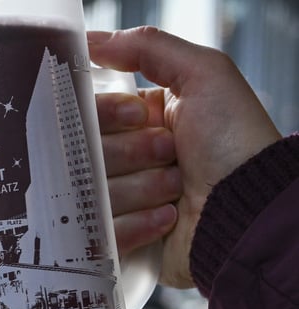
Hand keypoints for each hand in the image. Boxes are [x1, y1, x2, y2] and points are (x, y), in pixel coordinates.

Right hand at [91, 27, 280, 287]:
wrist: (250, 212)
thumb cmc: (236, 144)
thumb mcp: (205, 74)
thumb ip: (148, 47)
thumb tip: (92, 40)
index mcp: (140, 121)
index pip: (88, 113)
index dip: (110, 115)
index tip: (140, 117)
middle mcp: (127, 159)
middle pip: (88, 153)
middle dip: (131, 154)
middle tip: (169, 155)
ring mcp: (121, 201)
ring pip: (94, 192)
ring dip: (142, 189)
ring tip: (176, 191)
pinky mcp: (119, 239)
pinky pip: (101, 230)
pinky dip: (137, 225)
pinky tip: (168, 219)